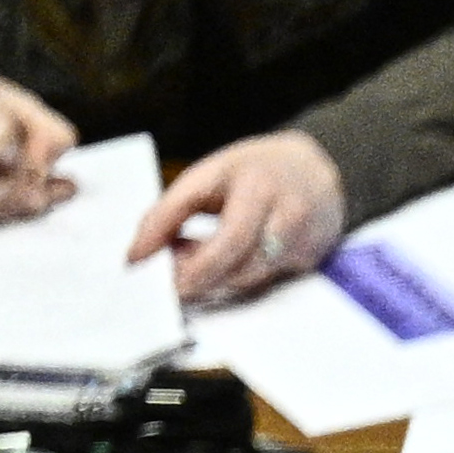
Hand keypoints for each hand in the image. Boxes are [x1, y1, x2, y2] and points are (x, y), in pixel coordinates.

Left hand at [131, 131, 347, 308]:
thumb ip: (168, 213)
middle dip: (199, 279)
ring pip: (250, 279)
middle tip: (169, 283)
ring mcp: (304, 242)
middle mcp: (288, 215)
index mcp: (259, 187)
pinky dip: (234, 278)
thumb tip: (138, 256)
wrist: (315, 169)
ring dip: (214, 279)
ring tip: (193, 261)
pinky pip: (263, 282)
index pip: (227, 237)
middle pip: (241, 266)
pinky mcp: (310, 262)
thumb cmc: (252, 172)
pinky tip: (223, 262)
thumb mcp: (206, 177)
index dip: (191, 263)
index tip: (157, 275)